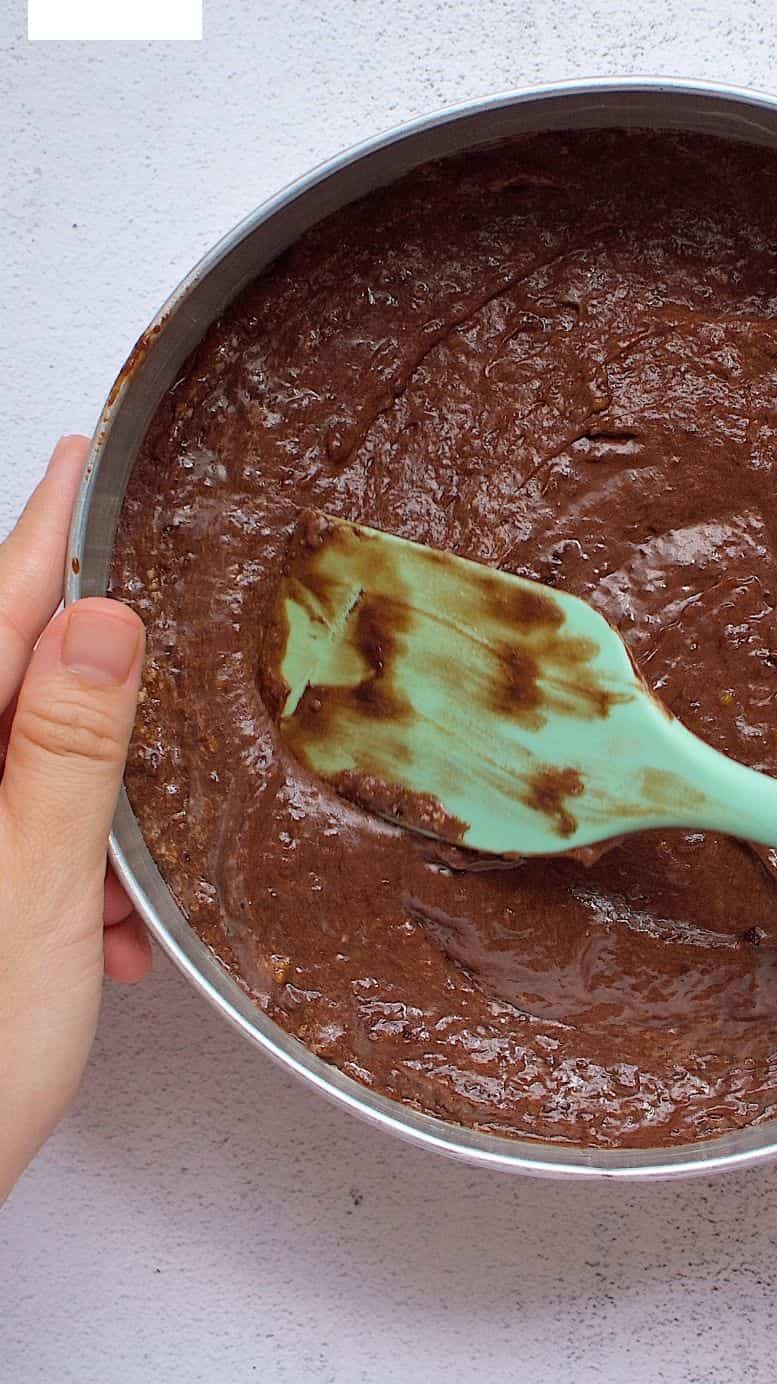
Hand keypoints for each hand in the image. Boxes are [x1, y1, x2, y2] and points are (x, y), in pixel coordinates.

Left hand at [0, 437, 148, 1200]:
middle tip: (155, 672)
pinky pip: (10, 829)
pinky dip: (61, 863)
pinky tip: (96, 927)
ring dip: (82, 808)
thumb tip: (99, 623)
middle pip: (6, 683)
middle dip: (90, 696)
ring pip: (17, 765)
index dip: (48, 531)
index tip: (83, 456)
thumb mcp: (27, 894)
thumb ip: (62, 749)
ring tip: (119, 886)